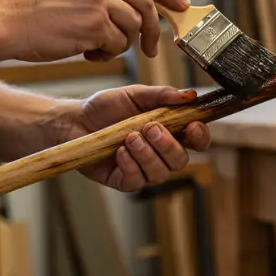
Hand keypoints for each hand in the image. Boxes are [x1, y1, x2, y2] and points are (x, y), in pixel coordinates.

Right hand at [0, 0, 189, 62]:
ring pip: (135, 25)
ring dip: (124, 43)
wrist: (2, 22)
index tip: (181, 4)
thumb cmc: (32, 7)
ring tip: (101, 47)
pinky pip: (119, 43)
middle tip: (150, 47)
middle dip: (153, 28)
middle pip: (147, 2)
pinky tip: (89, 52)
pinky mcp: (94, 23)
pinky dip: (109, 53)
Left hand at [57, 85, 210, 190]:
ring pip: (160, 173)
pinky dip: (130, 165)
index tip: (192, 126)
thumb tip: (190, 95)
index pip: (197, 140)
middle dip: (168, 145)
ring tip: (129, 137)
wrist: (75, 120)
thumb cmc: (107, 107)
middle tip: (150, 128)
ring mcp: (144, 169)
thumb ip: (162, 95)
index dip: (200, 136)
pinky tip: (119, 152)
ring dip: (147, 155)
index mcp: (170, 131)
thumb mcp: (135, 94)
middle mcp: (161, 153)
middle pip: (181, 161)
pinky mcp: (125, 181)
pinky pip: (137, 181)